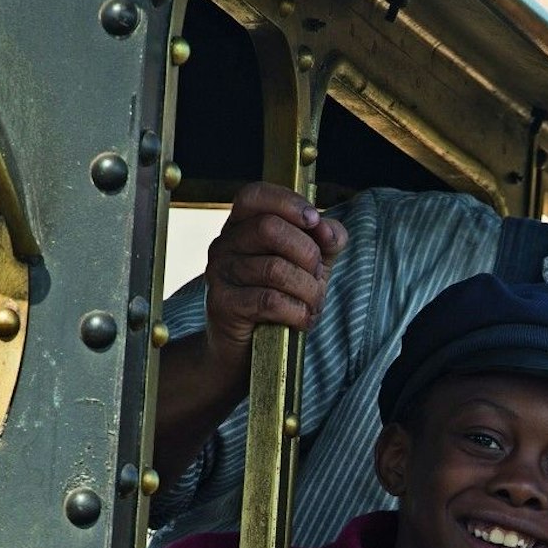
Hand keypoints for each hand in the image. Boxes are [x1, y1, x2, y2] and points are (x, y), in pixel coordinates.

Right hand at [204, 181, 348, 362]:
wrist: (244, 353)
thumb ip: (325, 240)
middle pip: (270, 228)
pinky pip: (269, 300)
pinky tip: (302, 320)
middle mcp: (224, 244)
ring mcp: (218, 273)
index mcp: (241, 226)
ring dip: (308, 289)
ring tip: (313, 304)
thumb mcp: (308, 265)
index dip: (289, 202)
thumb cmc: (278, 301)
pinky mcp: (222, 304)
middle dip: (307, 254)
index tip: (315, 222)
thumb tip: (328, 230)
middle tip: (317, 277)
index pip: (255, 195)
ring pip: (274, 268)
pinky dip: (297, 312)